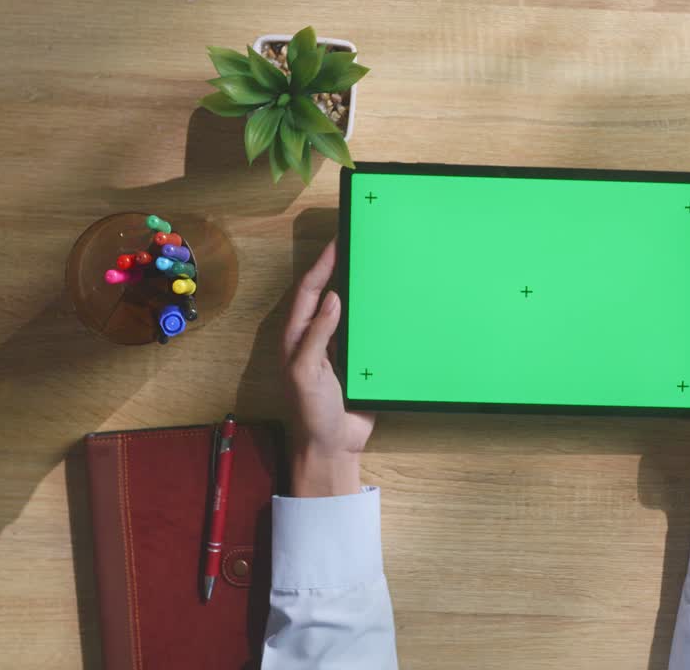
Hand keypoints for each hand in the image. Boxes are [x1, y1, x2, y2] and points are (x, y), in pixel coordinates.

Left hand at [282, 237, 375, 496]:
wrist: (333, 447)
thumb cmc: (310, 413)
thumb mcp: (307, 373)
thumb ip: (317, 336)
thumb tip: (331, 297)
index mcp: (297, 336)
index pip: (309, 290)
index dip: (322, 265)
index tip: (339, 242)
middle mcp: (317, 337)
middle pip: (328, 294)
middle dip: (341, 269)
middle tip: (360, 244)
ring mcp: (339, 348)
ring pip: (349, 310)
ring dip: (361, 290)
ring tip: (378, 266)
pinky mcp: (359, 361)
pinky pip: (368, 333)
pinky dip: (377, 316)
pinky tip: (392, 304)